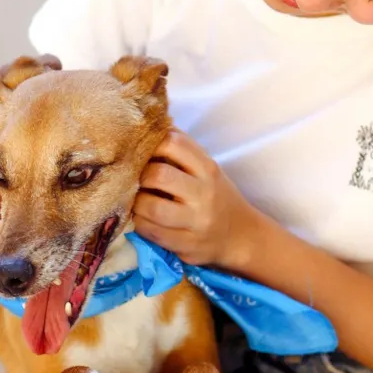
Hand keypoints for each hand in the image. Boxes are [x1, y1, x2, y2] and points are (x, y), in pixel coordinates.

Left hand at [133, 129, 260, 269]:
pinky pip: (153, 233)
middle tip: (132, 179)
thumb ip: (182, 151)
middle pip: (160, 175)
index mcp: (207, 168)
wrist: (241, 235)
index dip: (150, 143)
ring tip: (134, 201)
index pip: (174, 143)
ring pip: (153, 208)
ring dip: (136, 203)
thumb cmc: (215, 197)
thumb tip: (148, 127)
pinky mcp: (187, 245)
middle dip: (139, 175)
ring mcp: (196, 221)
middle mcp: (204, 193)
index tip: (139, 150)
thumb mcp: (206, 170)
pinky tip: (140, 219)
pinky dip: (139, 224)